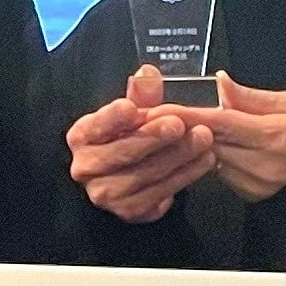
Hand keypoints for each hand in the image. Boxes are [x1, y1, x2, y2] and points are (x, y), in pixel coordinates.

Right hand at [66, 65, 217, 222]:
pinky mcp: (129, 211)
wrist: (132, 174)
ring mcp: (106, 194)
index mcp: (82, 137)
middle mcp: (86, 168)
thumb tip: (148, 74)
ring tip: (203, 139)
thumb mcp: (134, 111)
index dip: (112, 118)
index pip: (95, 126)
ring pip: (144, 176)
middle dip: (153, 137)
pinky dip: (184, 177)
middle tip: (179, 124)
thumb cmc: (130, 136)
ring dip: (177, 157)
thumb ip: (141, 94)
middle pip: (122, 153)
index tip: (131, 108)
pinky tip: (203, 161)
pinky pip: (159, 195)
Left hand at [164, 75, 285, 203]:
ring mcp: (252, 183)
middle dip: (180, 129)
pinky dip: (208, 157)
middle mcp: (261, 163)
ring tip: (173, 128)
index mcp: (273, 136)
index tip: (159, 110)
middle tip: (151, 116)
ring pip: (210, 159)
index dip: (189, 116)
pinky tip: (202, 146)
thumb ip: (251, 96)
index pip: (222, 123)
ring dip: (192, 143)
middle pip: (209, 143)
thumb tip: (220, 82)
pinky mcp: (246, 195)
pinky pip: (218, 172)